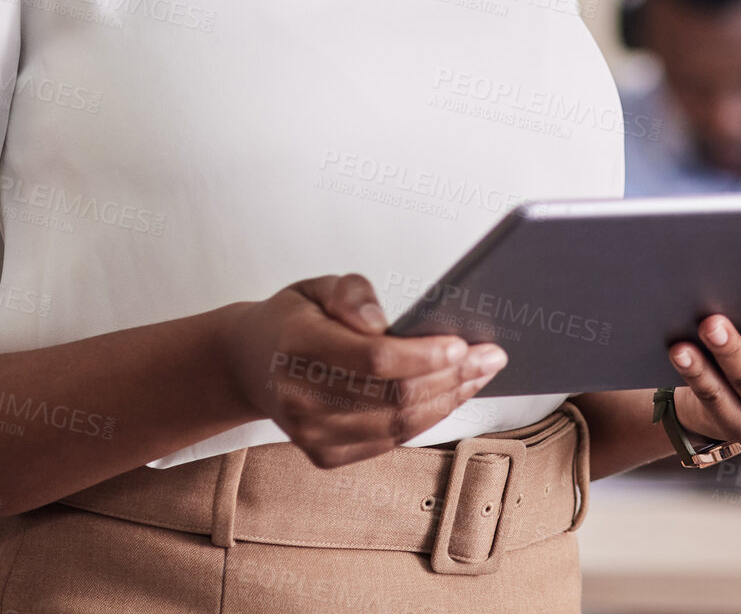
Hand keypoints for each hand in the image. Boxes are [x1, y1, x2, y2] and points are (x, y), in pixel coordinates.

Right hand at [219, 273, 507, 468]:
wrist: (250, 364)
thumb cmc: (293, 318)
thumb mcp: (316, 285)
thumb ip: (351, 294)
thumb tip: (380, 324)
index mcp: (295, 345)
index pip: (372, 359)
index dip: (422, 355)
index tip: (462, 343)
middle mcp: (299, 397)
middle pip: (393, 396)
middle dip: (452, 377)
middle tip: (490, 356)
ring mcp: (311, 434)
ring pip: (398, 424)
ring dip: (449, 399)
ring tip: (480, 373)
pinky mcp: (324, 455)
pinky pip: (390, 440)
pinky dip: (427, 417)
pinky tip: (450, 394)